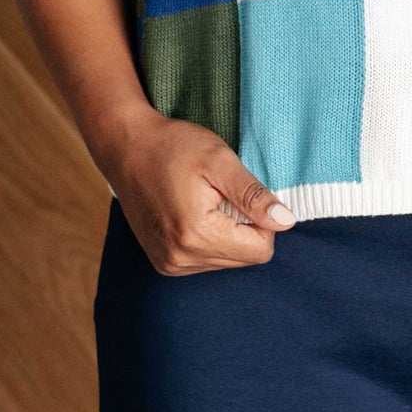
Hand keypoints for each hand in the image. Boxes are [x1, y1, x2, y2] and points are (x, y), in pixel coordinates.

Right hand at [101, 112, 295, 275]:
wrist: (124, 148)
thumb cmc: (172, 147)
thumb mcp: (220, 161)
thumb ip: (254, 195)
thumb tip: (286, 222)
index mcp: (197, 234)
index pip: (260, 251)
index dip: (262, 222)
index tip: (241, 195)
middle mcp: (181, 258)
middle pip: (245, 259)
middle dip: (244, 228)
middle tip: (220, 196)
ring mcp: (170, 264)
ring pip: (228, 262)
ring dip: (227, 234)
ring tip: (203, 203)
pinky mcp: (164, 264)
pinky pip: (207, 262)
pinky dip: (210, 240)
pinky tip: (192, 214)